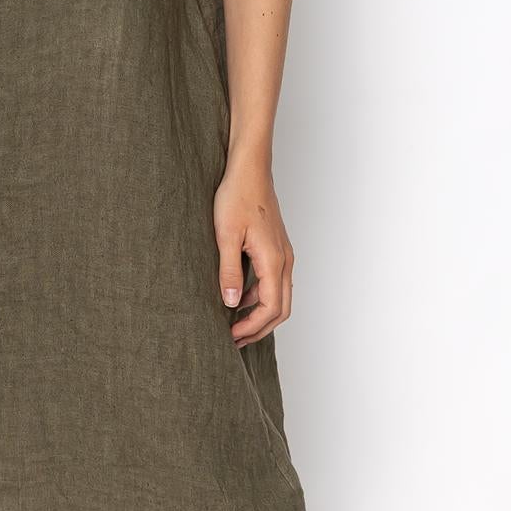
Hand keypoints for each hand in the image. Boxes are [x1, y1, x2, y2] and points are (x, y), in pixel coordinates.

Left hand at [213, 152, 292, 345]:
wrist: (249, 170)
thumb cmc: (237, 197)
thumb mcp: (225, 235)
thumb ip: (229, 271)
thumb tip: (231, 304)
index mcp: (273, 261)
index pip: (270, 308)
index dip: (251, 328)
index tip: (230, 336)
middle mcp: (284, 261)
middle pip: (281, 308)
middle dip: (259, 328)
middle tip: (235, 341)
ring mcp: (283, 254)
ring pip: (280, 296)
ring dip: (260, 314)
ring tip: (235, 325)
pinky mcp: (277, 248)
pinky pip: (275, 282)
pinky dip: (260, 297)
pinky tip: (238, 298)